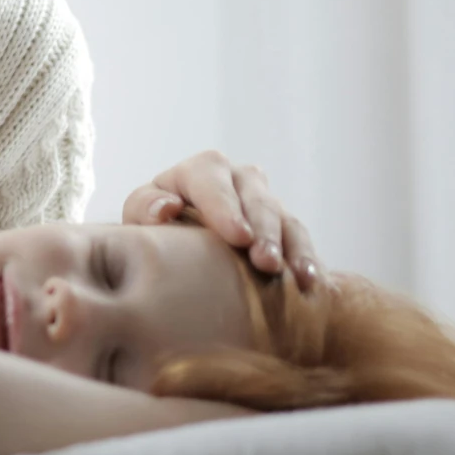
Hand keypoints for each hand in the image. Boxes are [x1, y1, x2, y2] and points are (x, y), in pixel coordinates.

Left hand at [122, 150, 320, 289]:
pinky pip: (300, 240)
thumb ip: (146, 209)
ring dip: (292, 248)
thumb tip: (167, 208)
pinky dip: (307, 261)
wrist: (177, 252)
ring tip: (299, 276)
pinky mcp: (285, 229)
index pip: (211, 178)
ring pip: (285, 219)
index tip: (238, 237)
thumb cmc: (154, 232)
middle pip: (255, 198)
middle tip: (266, 262)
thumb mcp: (140, 218)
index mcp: (197, 172)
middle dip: (263, 230)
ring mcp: (265, 203)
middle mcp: (237, 181)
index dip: (225, 206)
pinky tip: (313, 283)